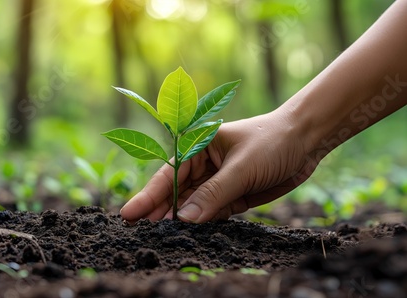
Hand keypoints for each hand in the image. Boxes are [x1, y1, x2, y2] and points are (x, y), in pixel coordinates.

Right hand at [120, 110, 319, 222]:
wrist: (306, 141)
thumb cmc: (272, 141)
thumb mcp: (242, 167)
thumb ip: (213, 194)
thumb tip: (184, 219)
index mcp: (197, 145)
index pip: (168, 174)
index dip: (148, 196)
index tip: (129, 214)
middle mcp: (203, 164)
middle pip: (175, 193)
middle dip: (159, 211)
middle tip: (139, 233)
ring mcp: (216, 181)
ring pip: (192, 205)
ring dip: (180, 221)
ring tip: (161, 238)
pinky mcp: (230, 195)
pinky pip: (211, 212)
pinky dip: (202, 224)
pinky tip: (190, 235)